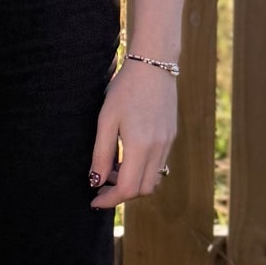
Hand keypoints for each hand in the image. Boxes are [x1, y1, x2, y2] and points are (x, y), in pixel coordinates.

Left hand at [88, 58, 176, 206]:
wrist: (154, 64)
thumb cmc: (125, 89)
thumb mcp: (106, 120)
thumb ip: (101, 153)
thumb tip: (95, 181)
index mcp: (141, 146)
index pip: (127, 188)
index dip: (109, 200)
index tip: (94, 201)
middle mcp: (159, 148)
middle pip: (142, 189)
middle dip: (121, 194)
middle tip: (100, 186)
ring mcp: (168, 142)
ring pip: (152, 179)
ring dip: (132, 182)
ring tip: (111, 169)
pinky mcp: (171, 135)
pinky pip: (158, 164)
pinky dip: (142, 169)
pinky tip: (126, 155)